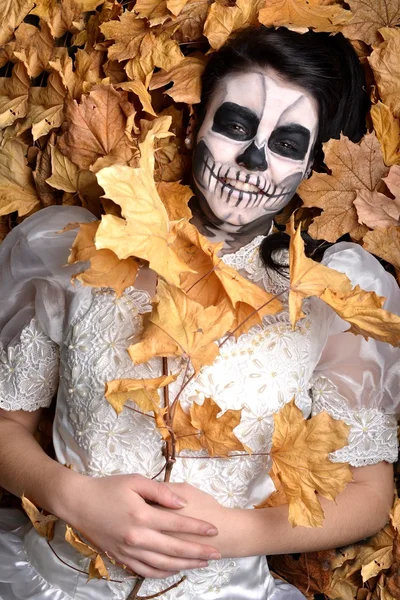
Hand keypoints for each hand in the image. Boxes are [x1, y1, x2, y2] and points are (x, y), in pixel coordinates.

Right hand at [70, 474, 220, 577]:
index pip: (177, 523)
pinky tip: (175, 570)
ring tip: (201, 563)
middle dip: (198, 552)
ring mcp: (128, 551)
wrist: (79, 504)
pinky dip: (163, 572)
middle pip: (174, 549)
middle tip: (217, 553)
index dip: (198, 528)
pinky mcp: (121, 558)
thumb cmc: (108, 487)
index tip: (215, 530)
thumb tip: (182, 504)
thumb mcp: (135, 481)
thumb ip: (161, 492)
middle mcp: (137, 537)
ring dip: (184, 565)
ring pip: (162, 564)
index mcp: (142, 515)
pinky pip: (146, 571)